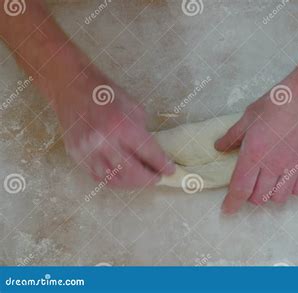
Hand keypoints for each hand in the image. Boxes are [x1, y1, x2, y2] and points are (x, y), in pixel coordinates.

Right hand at [56, 78, 174, 187]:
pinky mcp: (77, 155)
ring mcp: (88, 151)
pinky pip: (98, 176)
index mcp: (123, 127)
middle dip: (148, 178)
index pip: (148, 153)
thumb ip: (143, 134)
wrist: (71, 87)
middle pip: (132, 172)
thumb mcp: (134, 109)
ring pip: (114, 179)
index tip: (170, 171)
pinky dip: (113, 179)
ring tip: (141, 179)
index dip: (162, 164)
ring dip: (131, 183)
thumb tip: (152, 155)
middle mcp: (105, 142)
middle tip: (157, 178)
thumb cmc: (106, 94)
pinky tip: (123, 177)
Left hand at [215, 76, 297, 212]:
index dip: (232, 203)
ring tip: (268, 184)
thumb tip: (219, 148)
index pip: (240, 188)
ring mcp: (292, 168)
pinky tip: (286, 180)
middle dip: (250, 197)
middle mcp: (272, 166)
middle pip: (258, 198)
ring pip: (278, 198)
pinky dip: (289, 190)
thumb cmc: (277, 103)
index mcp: (254, 154)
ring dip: (270, 195)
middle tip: (249, 186)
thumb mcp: (249, 116)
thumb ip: (233, 136)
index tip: (227, 210)